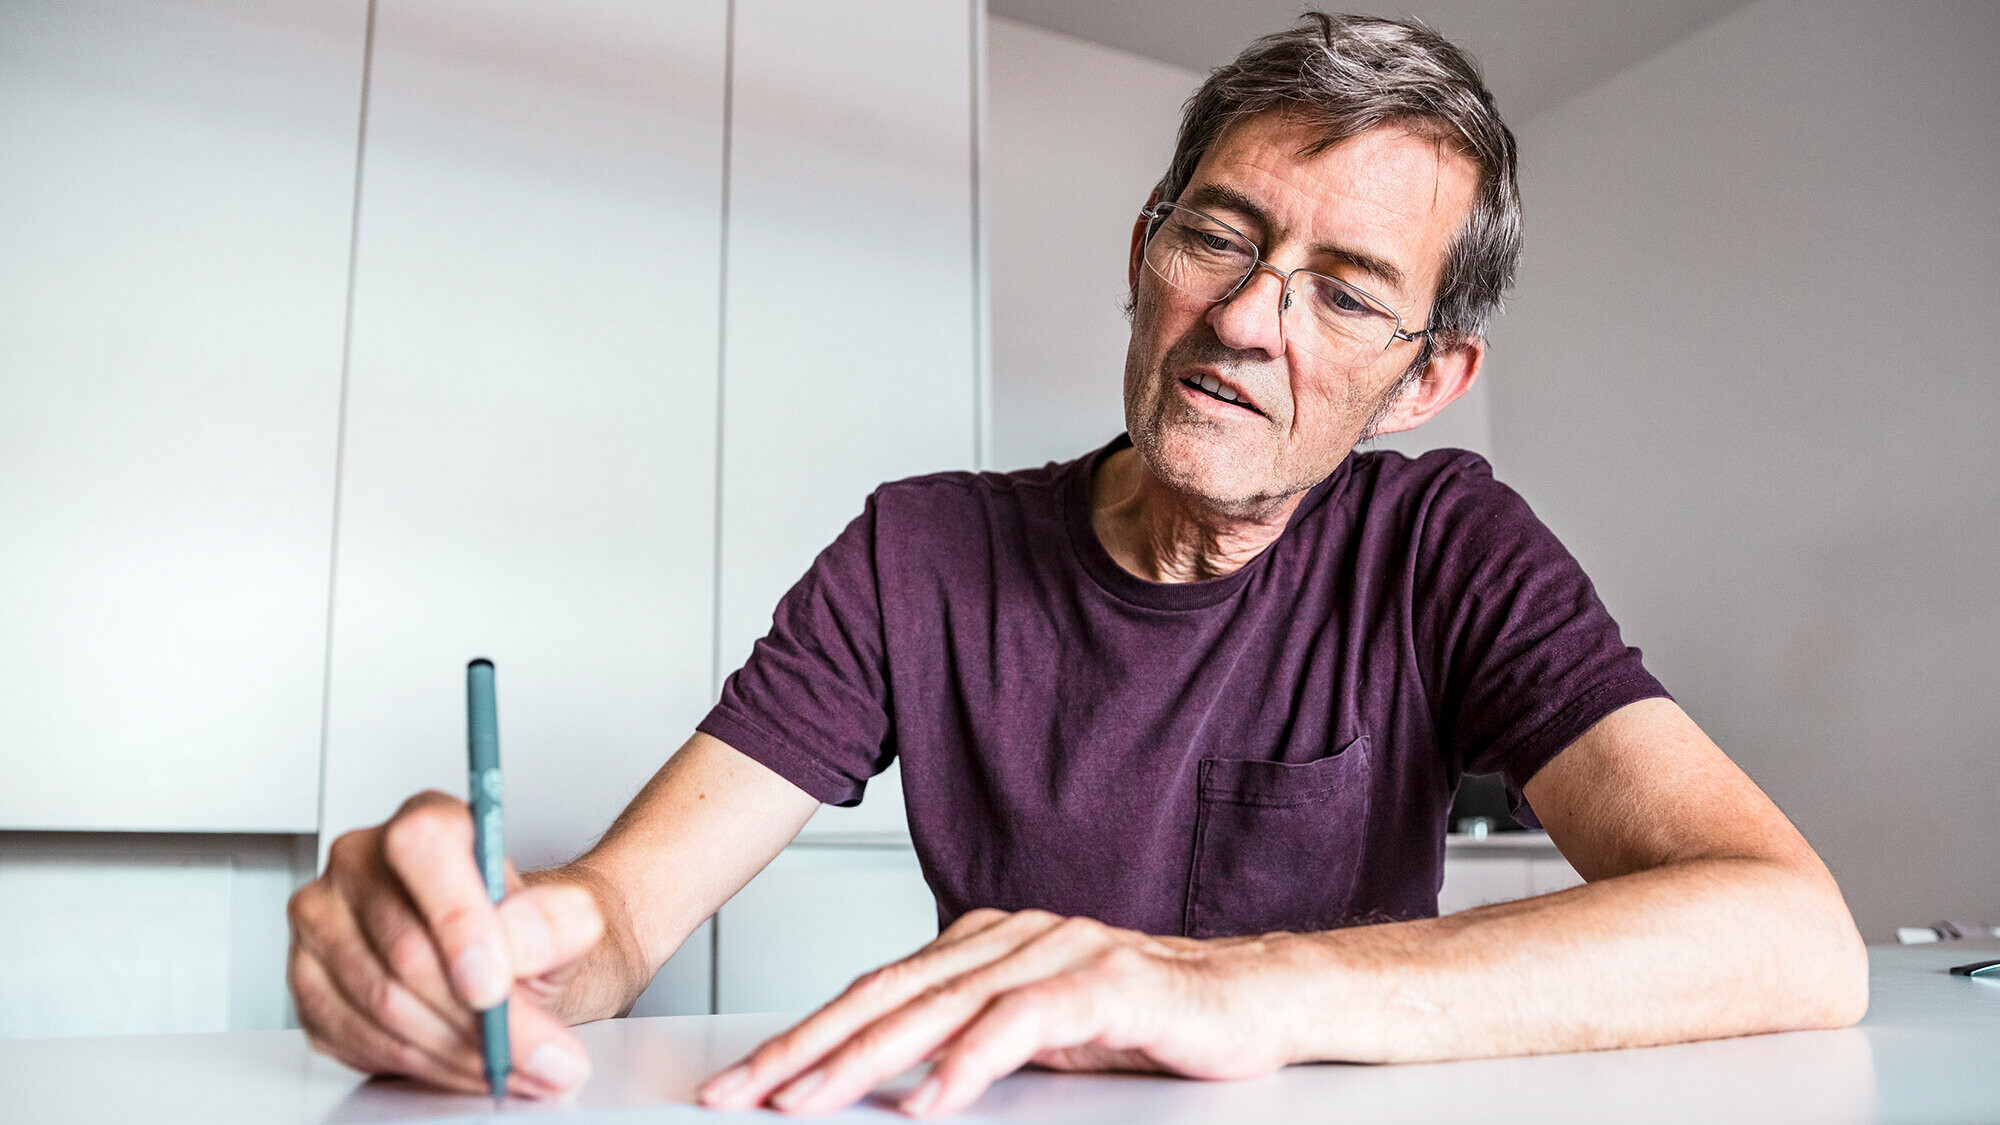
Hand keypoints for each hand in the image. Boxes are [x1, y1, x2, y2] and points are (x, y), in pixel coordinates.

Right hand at [287, 791, 605, 1097]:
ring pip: (382, 1002)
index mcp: (425, 822)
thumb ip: (557, 923)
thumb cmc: (522, 930)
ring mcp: (323, 922)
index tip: (493, 986)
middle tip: (538, 1053)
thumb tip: (538, 936)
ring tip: (515, 1064)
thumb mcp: (564, 921)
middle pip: (405, 947)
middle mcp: (360, 862)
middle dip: (477, 1018)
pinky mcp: (308, 982)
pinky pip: (357, 1037)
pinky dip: (421, 1064)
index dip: (458, 921)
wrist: (505, 960)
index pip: (424, 848)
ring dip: (456, 1050)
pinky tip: (465, 1064)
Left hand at [694, 908, 1289, 1116]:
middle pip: (890, 995)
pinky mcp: (1108, 980)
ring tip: (811, 1099)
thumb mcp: (1039, 1035)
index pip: (877, 992)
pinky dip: (969, 1063)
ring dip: (868, 1059)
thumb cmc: (1149, 1017)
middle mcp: (1012, 936)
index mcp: (985, 944)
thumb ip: (968, 1039)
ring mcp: (1058, 951)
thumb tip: (889, 1081)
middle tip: (745, 1091)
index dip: (805, 1035)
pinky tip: (930, 1100)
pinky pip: (1024, 1024)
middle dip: (808, 1047)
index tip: (746, 1079)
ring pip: (942, 1006)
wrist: (1256, 997)